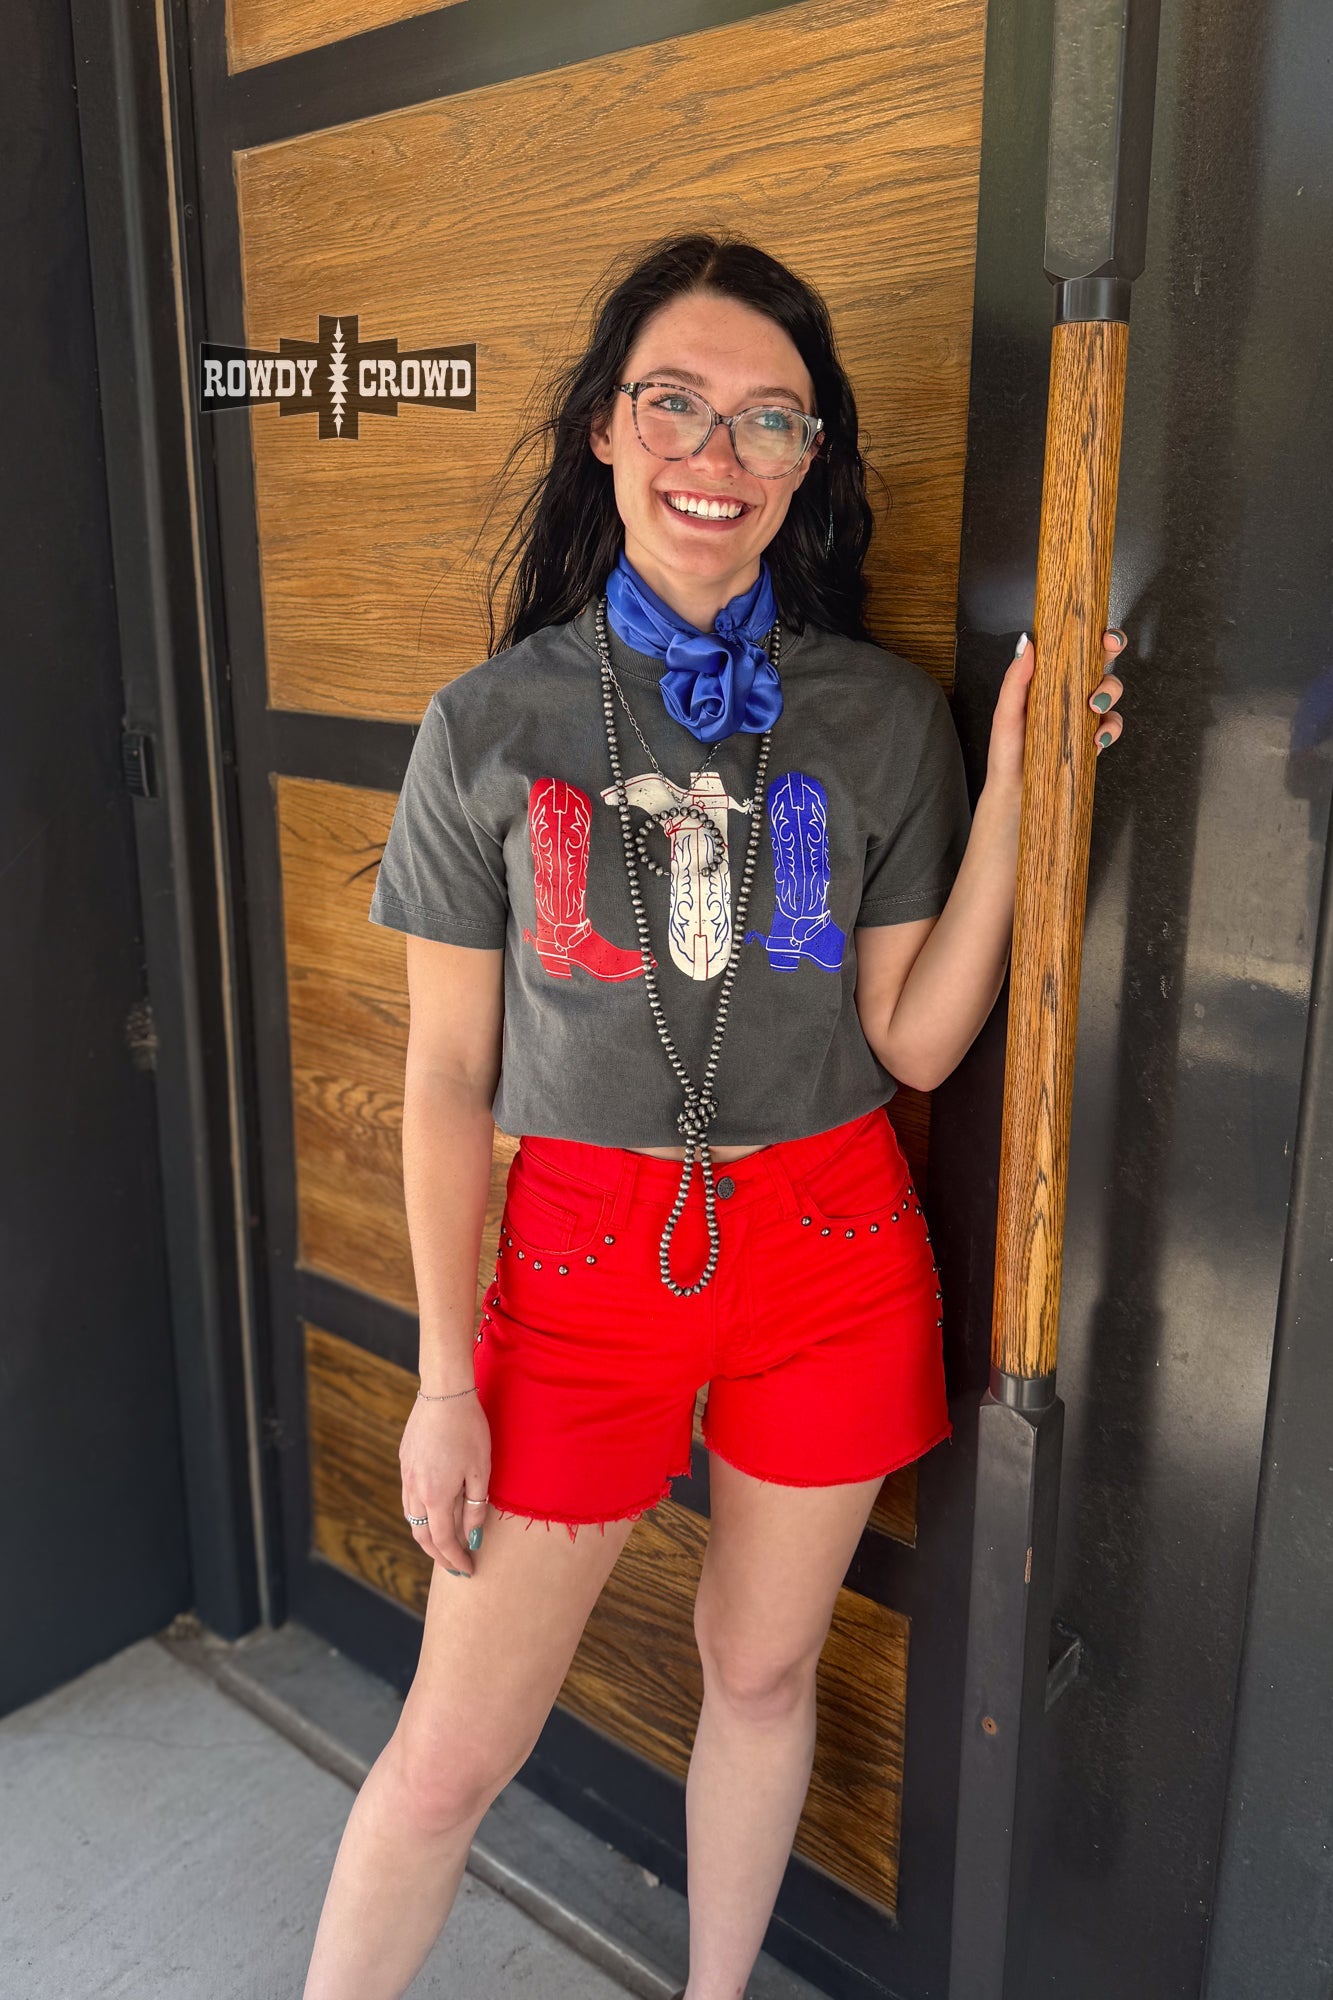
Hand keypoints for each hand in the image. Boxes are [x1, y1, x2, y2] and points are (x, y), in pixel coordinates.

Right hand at [400, 1391, 491, 1576]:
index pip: (443, 1541)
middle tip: (455, 1566)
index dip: (455, 1559)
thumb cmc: (469, 1431)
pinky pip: (408, 1496)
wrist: (444, 1393)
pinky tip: (432, 1510)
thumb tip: (471, 1539)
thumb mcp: (480, 1472)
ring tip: (444, 1543)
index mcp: (435, 1496)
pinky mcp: (404, 1460)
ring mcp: (406, 1474)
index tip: (468, 1570)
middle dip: (439, 1555)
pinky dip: (419, 1512)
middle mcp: (414, 1489)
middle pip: (421, 1535)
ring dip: (426, 1535)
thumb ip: (474, 1509)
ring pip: (411, 1516)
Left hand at [986, 627, 1127, 797]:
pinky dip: (1109, 730)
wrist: (1014, 794)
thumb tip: (1028, 643)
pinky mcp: (1091, 739)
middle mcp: (1069, 694)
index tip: (1103, 635)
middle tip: (1105, 659)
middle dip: (1112, 656)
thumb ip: (1015, 680)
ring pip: (1110, 694)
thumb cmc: (1006, 752)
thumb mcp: (1006, 714)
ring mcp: (1082, 716)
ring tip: (1094, 708)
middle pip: (1100, 664)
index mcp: (1049, 681)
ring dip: (1110, 695)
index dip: (1095, 637)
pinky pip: (1111, 727)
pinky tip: (1094, 740)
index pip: (1075, 650)